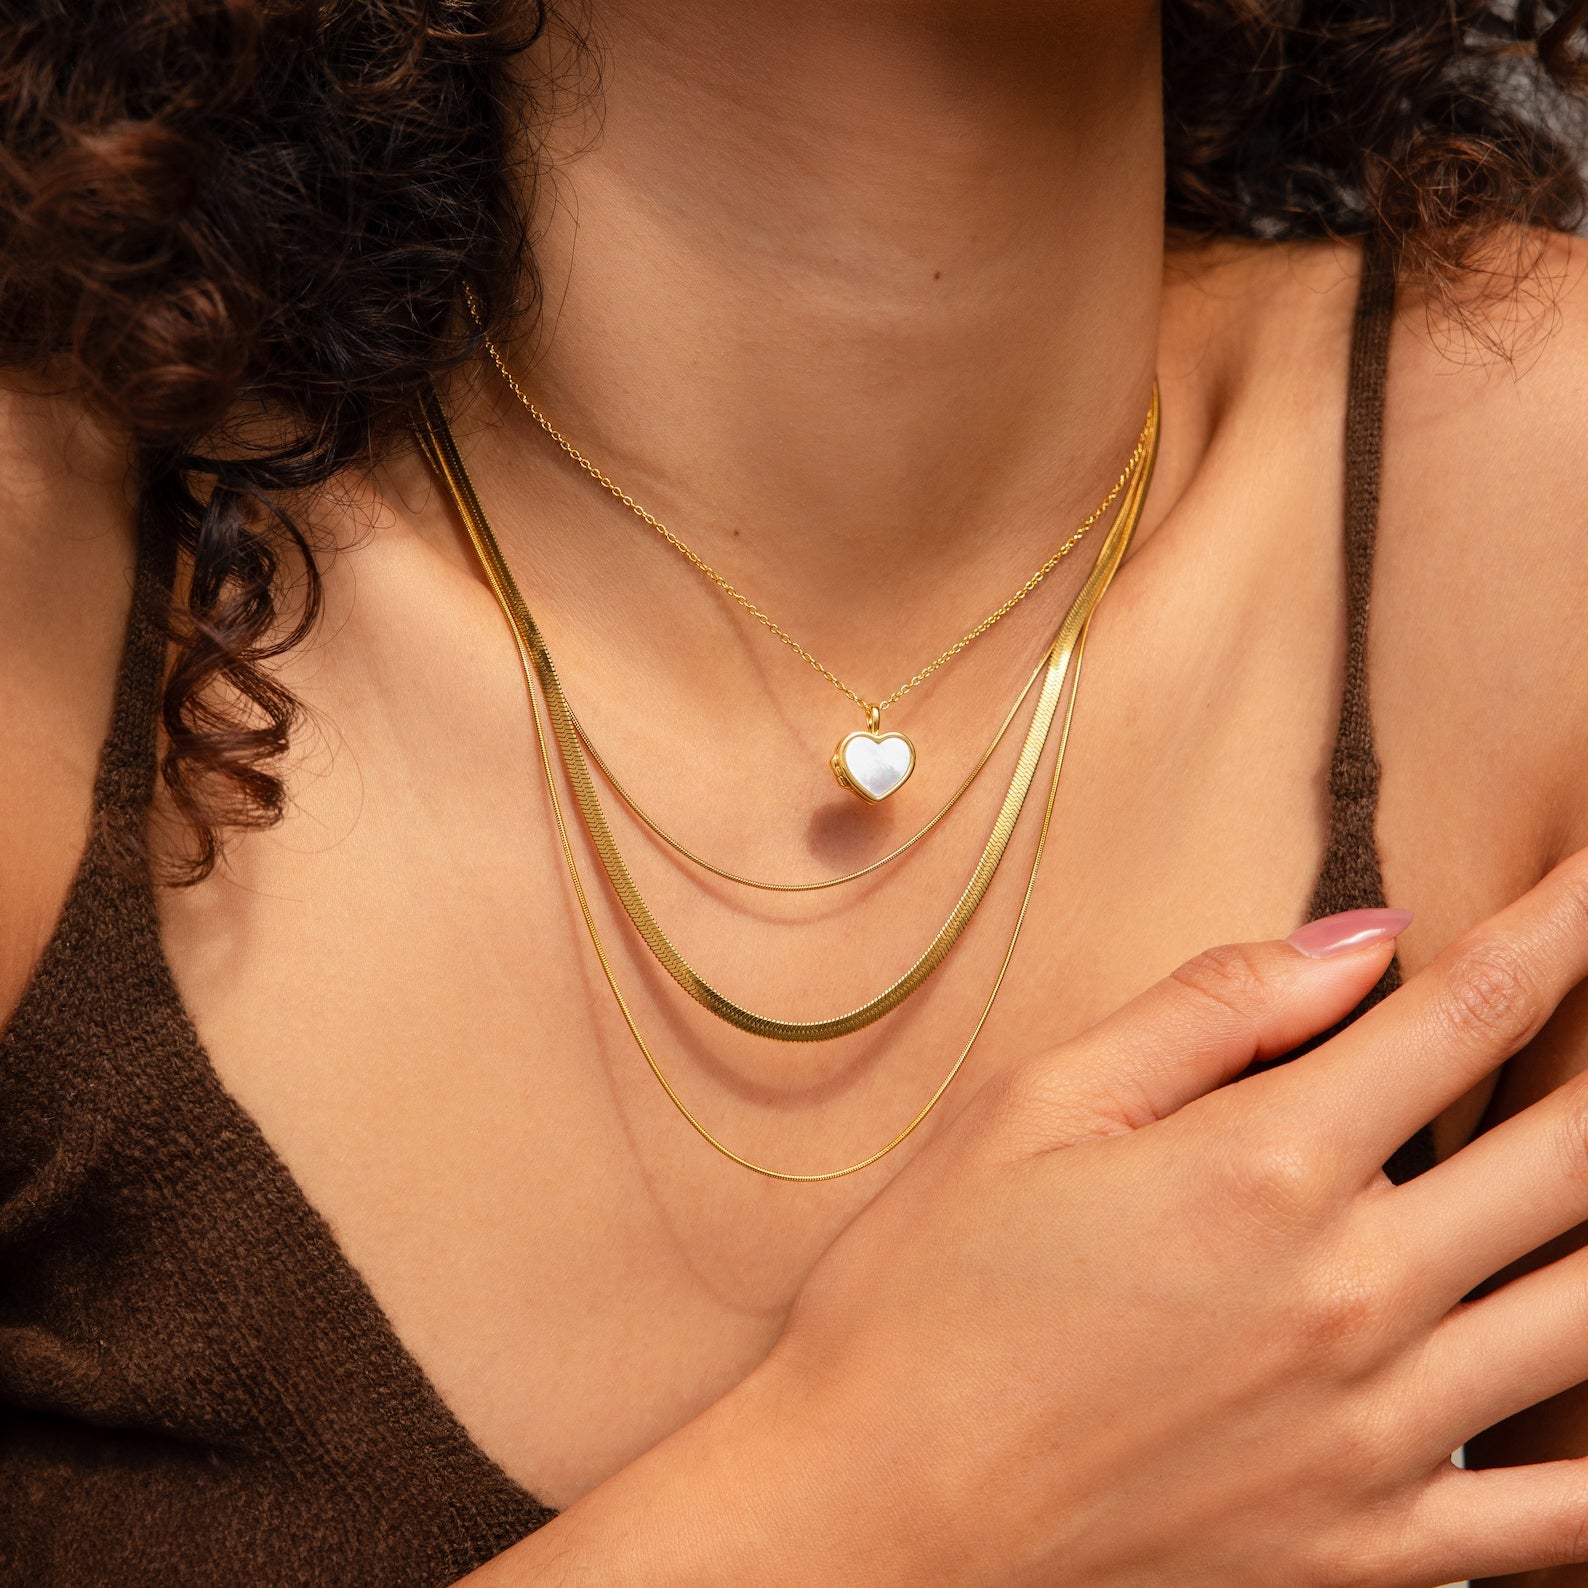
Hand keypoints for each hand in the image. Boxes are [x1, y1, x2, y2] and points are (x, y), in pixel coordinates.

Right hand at [469, 853, 1587, 1586]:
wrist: (877, 1509)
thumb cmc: (929, 1295)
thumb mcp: (1033, 1107)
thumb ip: (1209, 1012)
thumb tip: (1362, 940)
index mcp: (1265, 1166)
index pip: (1468, 1010)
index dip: (1566, 923)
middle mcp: (1354, 1294)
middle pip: (1572, 1149)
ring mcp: (1379, 1432)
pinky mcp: (1368, 1546)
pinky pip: (1557, 1519)